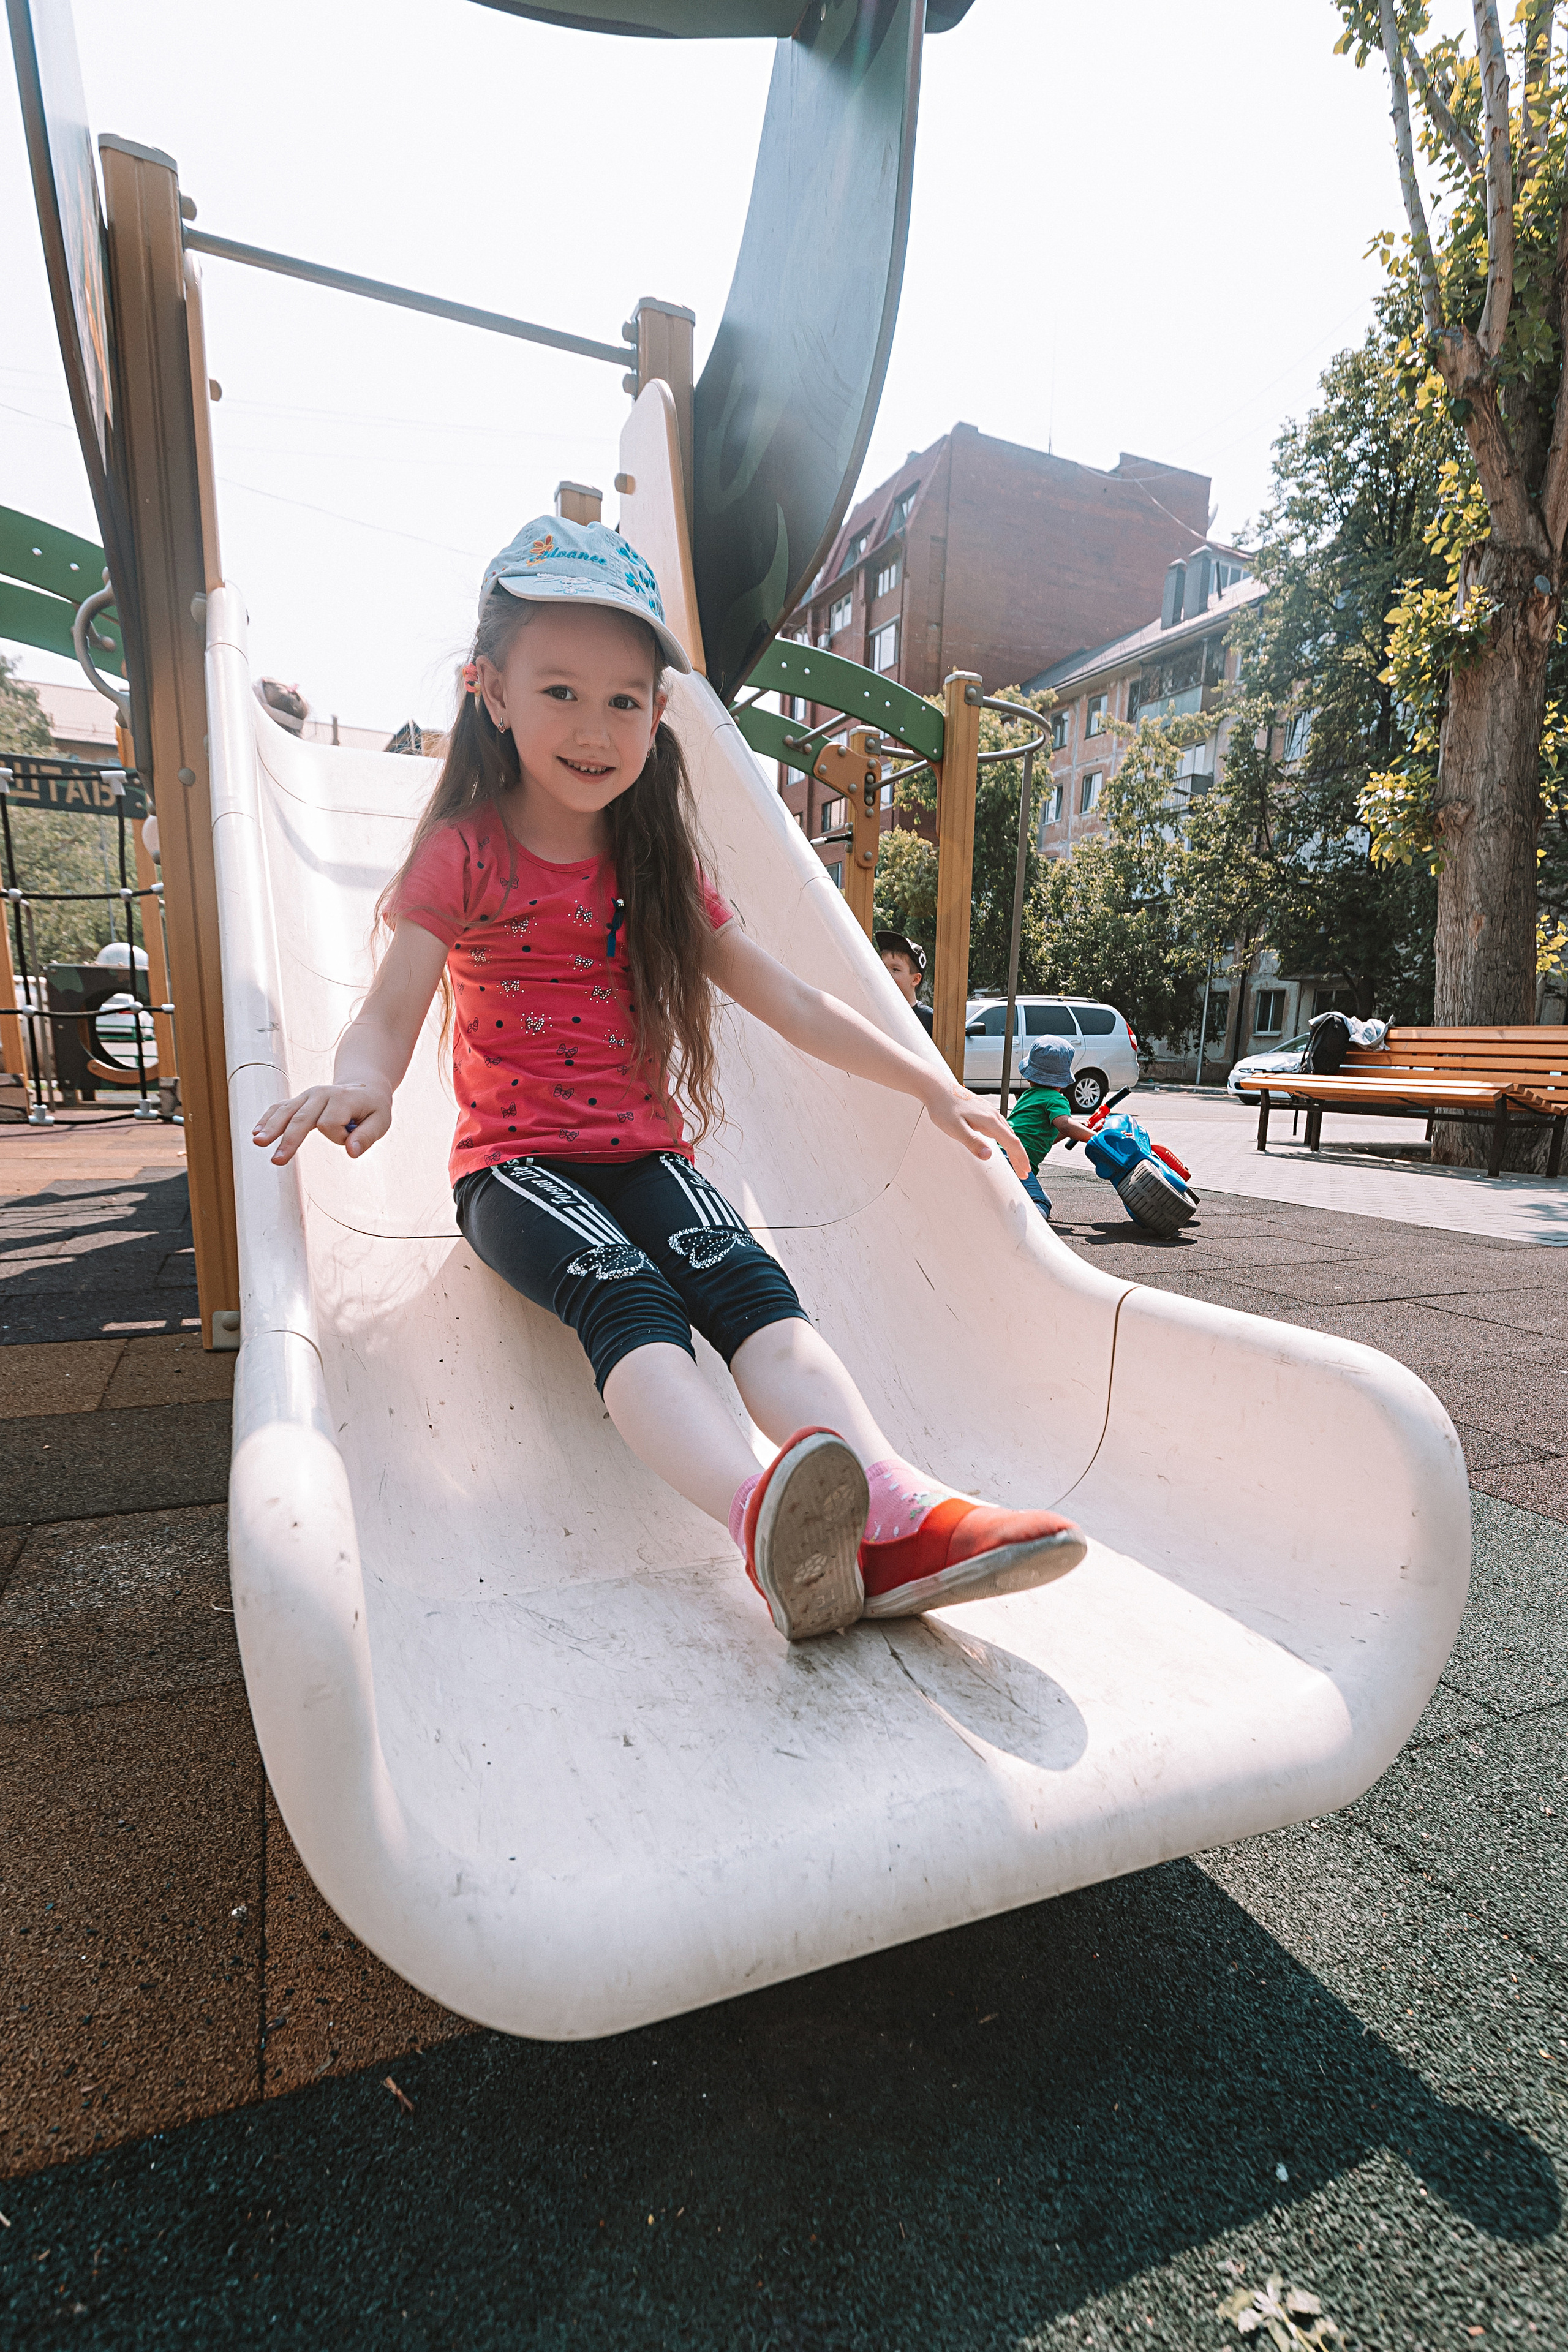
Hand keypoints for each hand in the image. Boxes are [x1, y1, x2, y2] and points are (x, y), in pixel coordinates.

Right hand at [251, 1082, 391, 1166]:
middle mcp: (321, 1094)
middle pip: (301, 1118)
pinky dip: (268, 1118)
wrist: (364, 1086)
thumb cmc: (372, 1107)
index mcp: (342, 1099)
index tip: (350, 1136)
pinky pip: (280, 1108)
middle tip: (277, 1160)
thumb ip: (367, 1137)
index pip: (331, 1124)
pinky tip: (256, 1131)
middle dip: (289, 1140)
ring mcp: (307, 1096)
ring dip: (271, 1128)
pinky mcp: (299, 1101)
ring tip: (258, 1142)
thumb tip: (351, 1152)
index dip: (340, 1137)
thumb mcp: (381, 1121)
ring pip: (286, 1112)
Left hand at [923, 1079, 1029, 1177]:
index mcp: (989, 1121)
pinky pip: (1001, 1127)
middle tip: (1024, 1172)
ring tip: (1017, 1161)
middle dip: (1020, 1157)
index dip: (1020, 1158)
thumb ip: (972, 1142)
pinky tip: (1004, 1142)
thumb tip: (988, 1155)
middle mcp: (993, 1115)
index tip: (1024, 1171)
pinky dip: (1007, 1138)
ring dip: (1014, 1148)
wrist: (938, 1089)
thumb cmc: (944, 1108)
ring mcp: (989, 1112)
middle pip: (1013, 1139)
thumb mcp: (956, 1129)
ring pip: (1008, 1132)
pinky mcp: (984, 1110)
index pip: (1012, 1143)